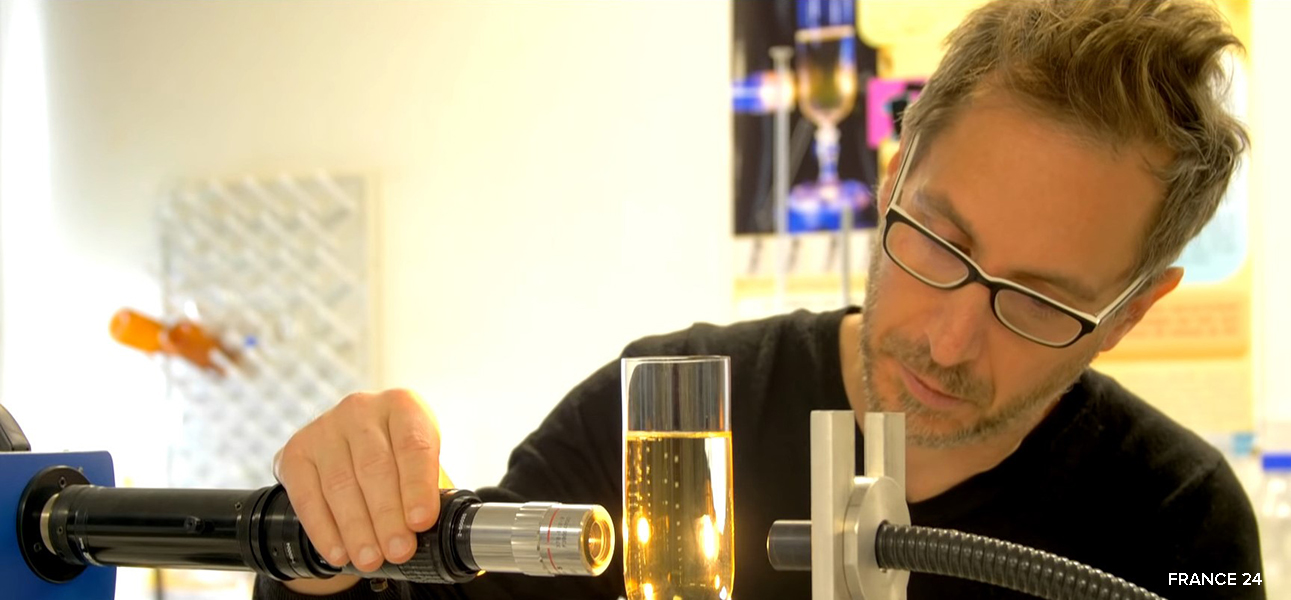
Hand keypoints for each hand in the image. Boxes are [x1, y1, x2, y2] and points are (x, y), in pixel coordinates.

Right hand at [272, 389, 441, 592]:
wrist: (350, 452)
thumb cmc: (397, 463)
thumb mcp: (422, 466)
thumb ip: (436, 494)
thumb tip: (457, 537)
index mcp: (404, 406)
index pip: (413, 445)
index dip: (418, 486)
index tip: (422, 521)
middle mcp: (362, 409)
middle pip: (375, 466)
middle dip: (388, 515)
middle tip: (399, 550)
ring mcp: (325, 427)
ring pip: (340, 483)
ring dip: (357, 528)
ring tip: (371, 559)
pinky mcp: (296, 451)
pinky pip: (307, 495)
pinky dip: (324, 529)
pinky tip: (338, 552)